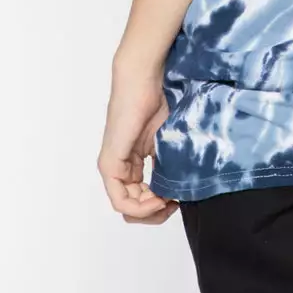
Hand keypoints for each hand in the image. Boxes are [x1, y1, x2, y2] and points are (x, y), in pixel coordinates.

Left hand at [97, 60, 179, 224]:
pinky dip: (140, 206)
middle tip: (175, 204)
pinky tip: (158, 198)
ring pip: (126, 206)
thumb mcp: (168, 142)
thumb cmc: (159, 100)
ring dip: (150, 210)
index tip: (179, 199)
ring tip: (168, 201)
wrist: (144, 79)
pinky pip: (120, 199)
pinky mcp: (110, 162)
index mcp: (132, 164)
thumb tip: (182, 192)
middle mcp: (118, 168)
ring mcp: (112, 166)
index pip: (142, 199)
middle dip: (156, 213)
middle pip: (133, 207)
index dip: (161, 207)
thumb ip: (169, 166)